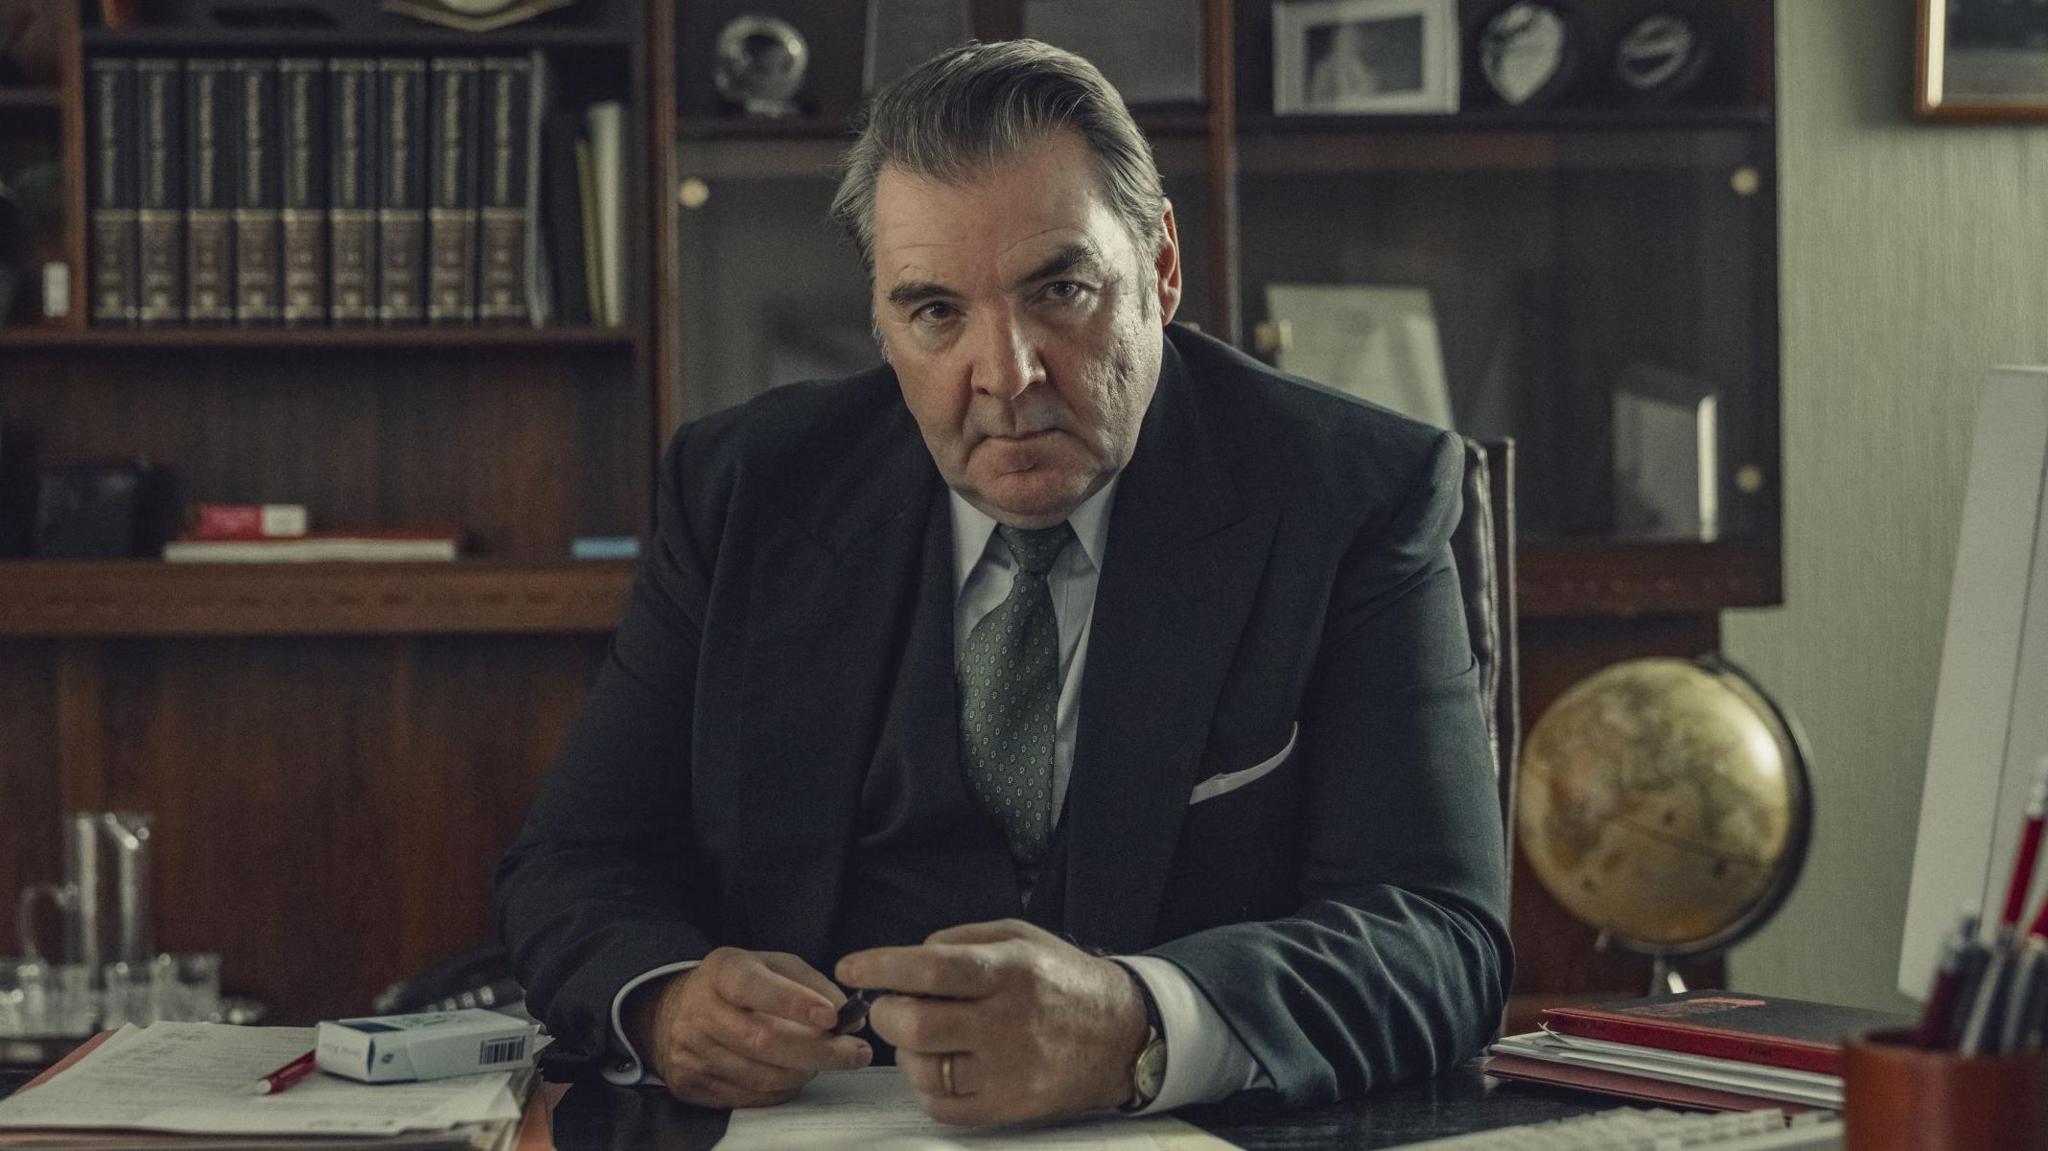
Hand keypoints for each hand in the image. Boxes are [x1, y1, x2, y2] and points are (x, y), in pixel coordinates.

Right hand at [628, 947, 873, 1108]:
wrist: (674, 1012)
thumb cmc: (736, 986)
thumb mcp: (771, 965)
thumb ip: (812, 984)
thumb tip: (849, 1016)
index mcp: (722, 971)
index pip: (755, 986)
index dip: (794, 1002)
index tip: (833, 1017)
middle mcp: (700, 1011)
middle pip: (763, 1040)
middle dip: (819, 1051)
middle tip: (857, 1052)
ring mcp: (692, 1052)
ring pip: (761, 1076)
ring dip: (804, 1072)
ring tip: (825, 1061)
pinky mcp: (691, 1084)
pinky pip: (750, 1098)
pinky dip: (782, 1089)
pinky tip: (794, 1074)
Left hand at [836, 920, 1149, 1125]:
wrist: (1122, 1034)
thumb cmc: (1062, 979)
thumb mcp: (1020, 937)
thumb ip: (960, 941)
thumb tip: (907, 959)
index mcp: (1012, 971)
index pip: (932, 969)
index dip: (881, 968)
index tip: (851, 968)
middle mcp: (1010, 1022)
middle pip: (917, 1026)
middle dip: (886, 1013)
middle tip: (890, 1005)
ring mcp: (1011, 1071)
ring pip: (924, 1069)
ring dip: (905, 1051)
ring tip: (922, 1035)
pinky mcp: (1011, 1107)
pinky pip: (942, 1106)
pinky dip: (925, 1085)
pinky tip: (939, 1064)